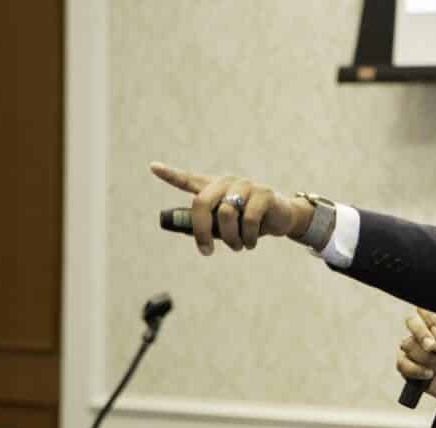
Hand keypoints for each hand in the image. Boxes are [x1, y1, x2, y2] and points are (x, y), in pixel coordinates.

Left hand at [150, 162, 311, 254]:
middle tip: (207, 252)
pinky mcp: (263, 193)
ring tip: (238, 247)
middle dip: (201, 232)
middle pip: (202, 203)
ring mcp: (245, 185)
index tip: (153, 167)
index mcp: (214, 188)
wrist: (282, 219)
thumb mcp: (225, 226)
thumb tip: (191, 234)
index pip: (188, 180)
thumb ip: (208, 227)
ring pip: (226, 214)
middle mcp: (227, 182)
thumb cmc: (249, 223)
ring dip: (230, 239)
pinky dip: (248, 238)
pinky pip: (248, 219)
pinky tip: (251, 243)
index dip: (170, 174)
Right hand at [397, 308, 435, 400]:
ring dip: (426, 358)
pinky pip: (402, 364)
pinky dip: (416, 369)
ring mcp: (411, 349)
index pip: (423, 309)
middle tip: (432, 346)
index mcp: (435, 324)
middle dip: (422, 334)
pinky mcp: (406, 366)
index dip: (429, 318)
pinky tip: (429, 374)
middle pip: (411, 321)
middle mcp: (421, 334)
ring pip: (407, 344)